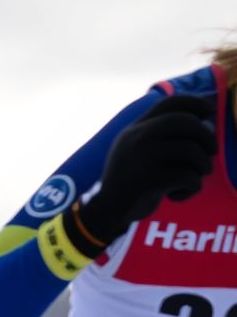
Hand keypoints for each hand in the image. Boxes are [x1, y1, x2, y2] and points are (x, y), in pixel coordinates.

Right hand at [70, 95, 216, 253]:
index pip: (168, 104)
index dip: (194, 103)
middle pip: (186, 123)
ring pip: (191, 151)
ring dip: (203, 167)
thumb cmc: (131, 185)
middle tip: (210, 153)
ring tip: (196, 178)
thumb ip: (163, 138)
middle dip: (207, 138)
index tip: (208, 112)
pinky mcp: (148, 181)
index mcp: (133, 130)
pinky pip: (187, 177)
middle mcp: (136, 139)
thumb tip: (207, 126)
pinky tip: (179, 195)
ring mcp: (141, 158)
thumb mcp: (138, 154)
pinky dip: (192, 188)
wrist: (106, 213)